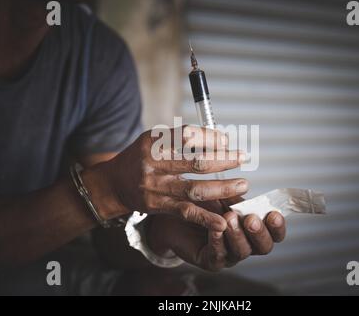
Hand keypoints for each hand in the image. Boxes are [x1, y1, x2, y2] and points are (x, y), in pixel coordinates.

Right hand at [94, 125, 247, 231]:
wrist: (114, 183)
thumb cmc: (141, 157)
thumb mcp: (154, 139)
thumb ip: (180, 138)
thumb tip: (219, 139)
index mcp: (153, 142)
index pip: (187, 136)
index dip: (210, 137)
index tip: (226, 140)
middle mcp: (153, 164)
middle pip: (195, 163)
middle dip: (224, 160)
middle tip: (243, 157)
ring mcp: (155, 187)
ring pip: (194, 189)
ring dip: (222, 188)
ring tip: (242, 185)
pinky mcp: (156, 206)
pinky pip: (185, 212)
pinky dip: (205, 218)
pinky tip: (223, 221)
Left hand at [148, 197, 285, 270]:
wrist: (174, 216)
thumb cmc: (202, 204)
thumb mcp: (222, 196)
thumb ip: (235, 196)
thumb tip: (245, 186)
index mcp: (254, 228)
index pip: (274, 233)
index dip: (278, 227)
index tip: (273, 214)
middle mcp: (246, 244)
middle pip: (263, 247)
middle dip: (259, 233)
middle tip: (251, 219)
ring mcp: (230, 255)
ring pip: (241, 251)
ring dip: (237, 235)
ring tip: (229, 218)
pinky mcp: (210, 261)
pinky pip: (218, 255)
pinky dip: (218, 241)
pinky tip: (216, 229)